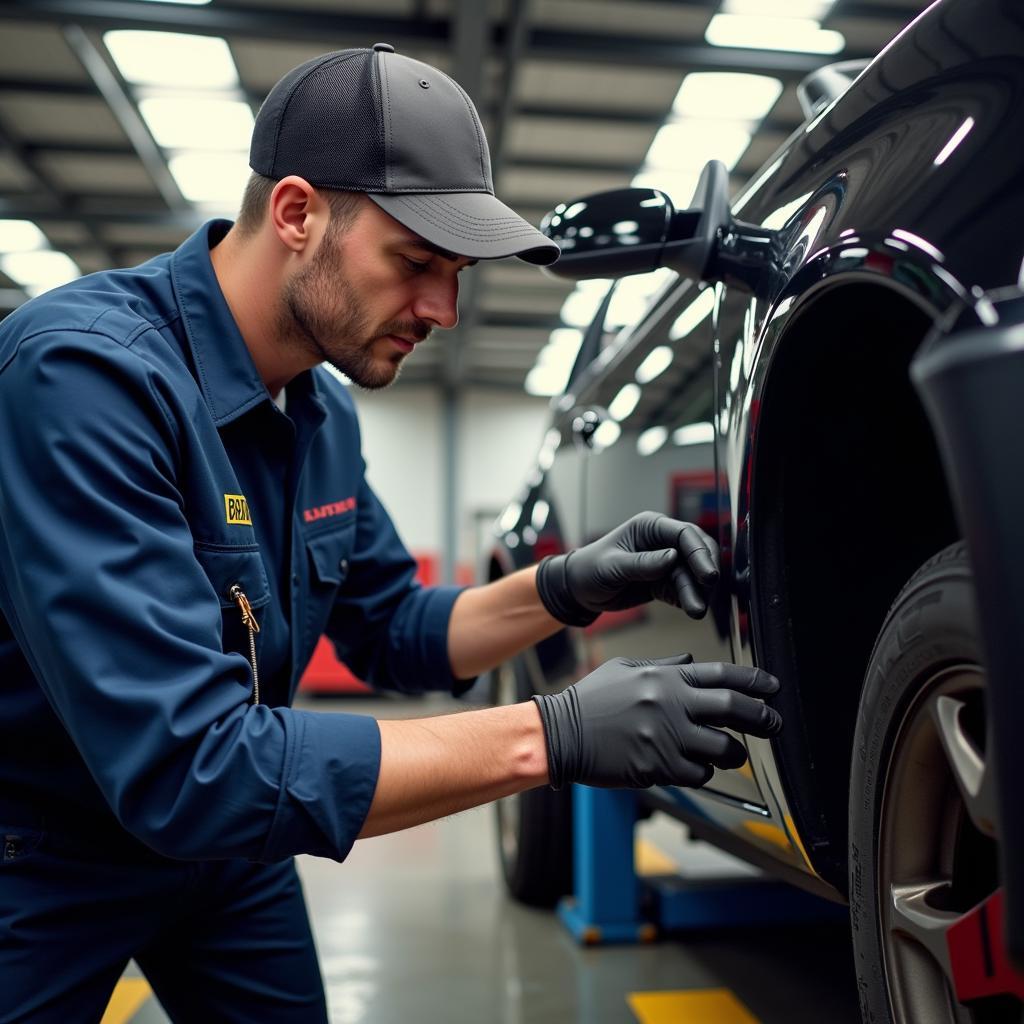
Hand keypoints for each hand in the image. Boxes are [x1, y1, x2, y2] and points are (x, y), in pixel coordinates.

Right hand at [532, 654, 780, 789]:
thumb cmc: (591, 700)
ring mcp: (665, 736)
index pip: (721, 675)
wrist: (562, 733)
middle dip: (761, 717)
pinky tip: (697, 765)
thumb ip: (663, 666)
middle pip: (732, 710)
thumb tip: (692, 662)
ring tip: (733, 752)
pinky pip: (699, 773)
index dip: (753, 682)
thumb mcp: (626, 670)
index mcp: (664, 678)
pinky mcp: (657, 766)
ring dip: (734, 752)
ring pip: (722, 748)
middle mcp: (670, 704)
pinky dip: (704, 771)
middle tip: (773, 723)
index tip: (771, 688)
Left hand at [535, 511, 718, 625]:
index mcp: (650, 527)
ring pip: (692, 575)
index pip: (684, 534)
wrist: (580, 590)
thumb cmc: (590, 569)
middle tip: (709, 590)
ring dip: (698, 592)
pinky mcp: (665, 582)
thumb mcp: (613, 567)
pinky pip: (684, 590)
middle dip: (705, 571)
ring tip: (697, 611)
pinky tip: (691, 610)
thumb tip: (673, 558)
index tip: (708, 574)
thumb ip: (642, 564)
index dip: (699, 552)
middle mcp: (662, 541)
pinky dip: (690, 599)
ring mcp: (666, 562)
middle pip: (696, 552)